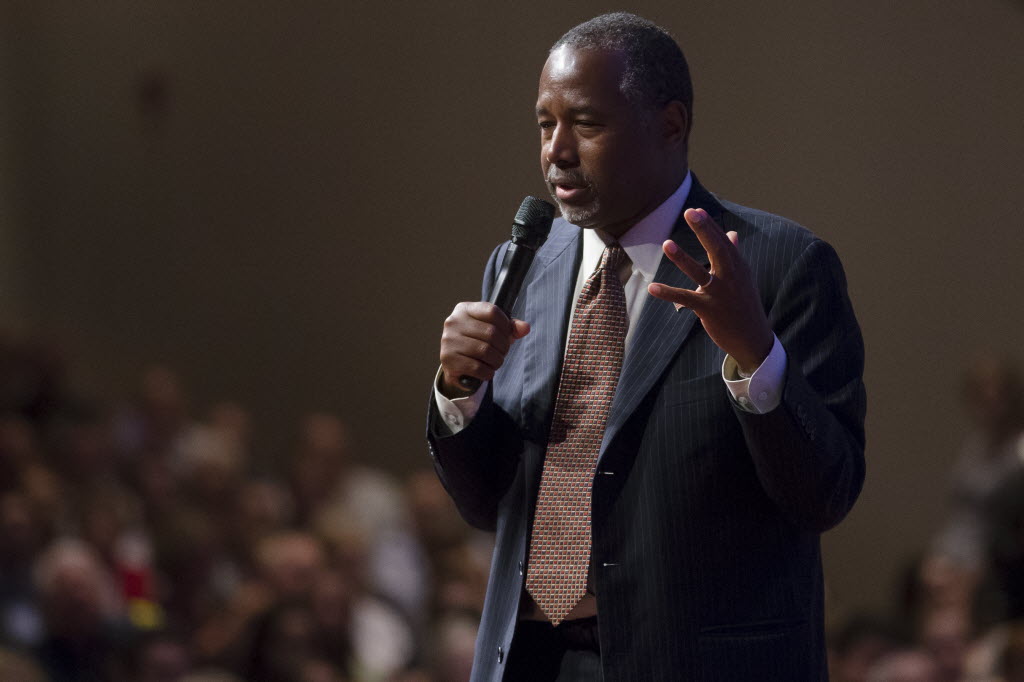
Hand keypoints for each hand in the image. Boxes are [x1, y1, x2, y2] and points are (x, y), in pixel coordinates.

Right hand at [439, 302, 529, 396]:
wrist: (456, 365)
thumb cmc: (478, 342)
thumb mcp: (493, 330)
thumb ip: (511, 327)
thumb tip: (525, 328)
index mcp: (464, 309)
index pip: (492, 311)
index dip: (506, 324)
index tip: (507, 334)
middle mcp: (453, 322)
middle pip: (491, 332)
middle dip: (503, 346)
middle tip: (502, 353)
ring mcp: (448, 341)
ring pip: (485, 351)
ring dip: (497, 360)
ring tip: (496, 362)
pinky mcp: (448, 359)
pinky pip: (477, 367)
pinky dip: (488, 372)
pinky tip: (487, 371)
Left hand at [647, 208, 773, 373]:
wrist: (752, 338)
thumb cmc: (744, 304)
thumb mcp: (743, 277)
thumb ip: (735, 254)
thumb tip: (732, 233)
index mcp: (738, 267)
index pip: (723, 241)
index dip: (709, 225)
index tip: (696, 210)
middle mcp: (730, 277)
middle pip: (717, 250)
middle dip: (704, 230)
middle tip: (690, 212)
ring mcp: (719, 294)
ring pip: (699, 273)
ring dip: (682, 258)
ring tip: (666, 243)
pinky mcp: (708, 310)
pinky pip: (686, 298)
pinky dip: (668, 293)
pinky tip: (652, 287)